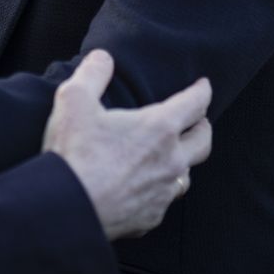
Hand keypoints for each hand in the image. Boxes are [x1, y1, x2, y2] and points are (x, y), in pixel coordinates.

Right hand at [44, 50, 211, 239]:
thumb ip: (92, 73)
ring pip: (186, 174)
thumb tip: (103, 57)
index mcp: (159, 128)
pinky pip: (163, 200)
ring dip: (183, 161)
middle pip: (203, 141)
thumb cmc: (75, 152)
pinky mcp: (151, 216)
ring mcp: (163, 192)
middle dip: (204, 126)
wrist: (69, 207)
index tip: (204, 85)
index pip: (195, 104)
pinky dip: (159, 190)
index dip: (202, 91)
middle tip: (199, 120)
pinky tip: (144, 187)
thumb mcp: (74, 100)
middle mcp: (171, 160)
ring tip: (172, 156)